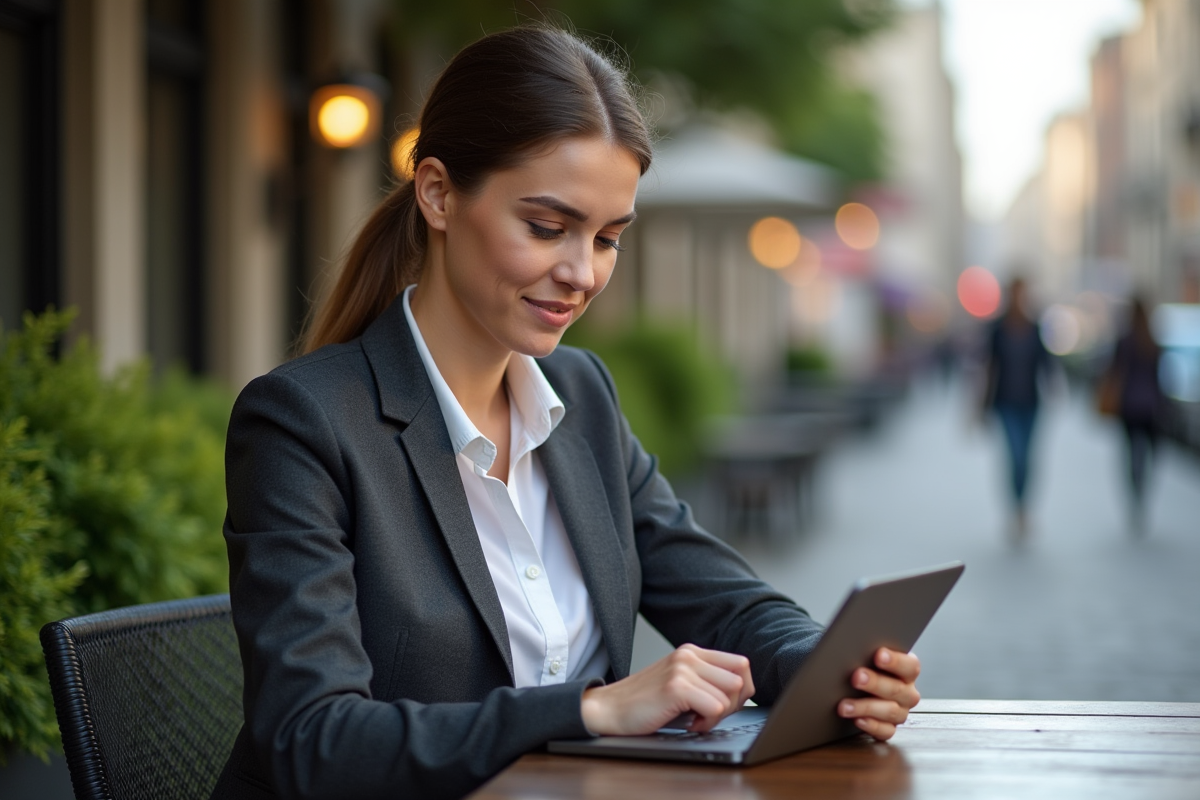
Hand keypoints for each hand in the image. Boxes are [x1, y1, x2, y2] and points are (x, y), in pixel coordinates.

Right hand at [581, 644, 754, 735]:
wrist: (608, 709)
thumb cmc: (645, 703)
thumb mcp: (680, 684)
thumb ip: (706, 681)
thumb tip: (743, 693)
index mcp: (692, 652)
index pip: (741, 665)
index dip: (739, 691)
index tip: (722, 706)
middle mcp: (689, 655)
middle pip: (740, 680)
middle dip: (732, 706)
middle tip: (707, 716)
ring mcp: (682, 669)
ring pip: (730, 696)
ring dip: (717, 717)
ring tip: (694, 720)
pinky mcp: (676, 687)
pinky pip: (715, 707)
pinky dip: (706, 723)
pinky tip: (688, 724)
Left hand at [837, 647, 920, 740]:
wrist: (855, 687)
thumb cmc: (864, 666)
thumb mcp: (868, 656)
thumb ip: (867, 651)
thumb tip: (851, 646)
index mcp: (908, 671)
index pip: (910, 666)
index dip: (895, 661)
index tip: (878, 655)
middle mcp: (908, 693)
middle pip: (897, 689)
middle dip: (875, 683)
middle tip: (856, 677)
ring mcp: (900, 712)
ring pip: (890, 712)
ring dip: (865, 707)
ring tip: (844, 705)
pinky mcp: (890, 728)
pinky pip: (885, 731)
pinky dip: (871, 726)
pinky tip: (857, 720)